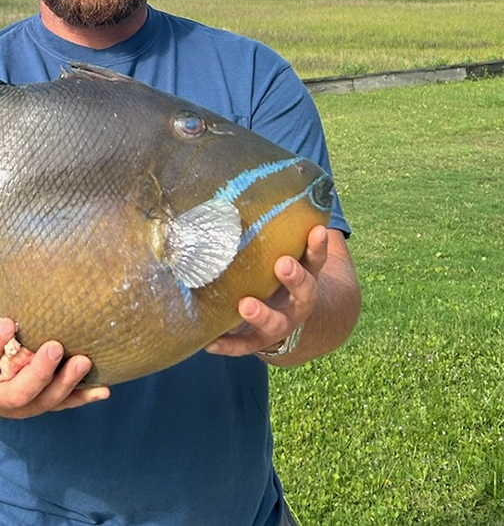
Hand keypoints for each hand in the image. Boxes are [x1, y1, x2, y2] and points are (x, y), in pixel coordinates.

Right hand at [0, 318, 109, 418]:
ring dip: (65, 382)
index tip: (6, 322)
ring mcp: (18, 408)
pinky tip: (103, 390)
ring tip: (83, 361)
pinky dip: (83, 397)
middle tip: (55, 347)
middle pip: (17, 392)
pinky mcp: (38, 407)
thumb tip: (10, 280)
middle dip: (39, 372)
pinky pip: (62, 405)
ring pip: (44, 401)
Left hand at [205, 225, 328, 358]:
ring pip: (276, 324)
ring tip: (246, 306)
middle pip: (305, 293)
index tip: (316, 231)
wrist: (289, 323)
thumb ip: (274, 227)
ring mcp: (278, 324)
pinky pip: (243, 346)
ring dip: (262, 315)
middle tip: (283, 264)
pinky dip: (227, 345)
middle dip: (296, 278)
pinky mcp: (256, 341)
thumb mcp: (283, 252)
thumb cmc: (277, 275)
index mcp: (306, 276)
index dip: (317, 245)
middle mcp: (296, 302)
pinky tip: (209, 342)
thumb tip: (251, 181)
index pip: (316, 259)